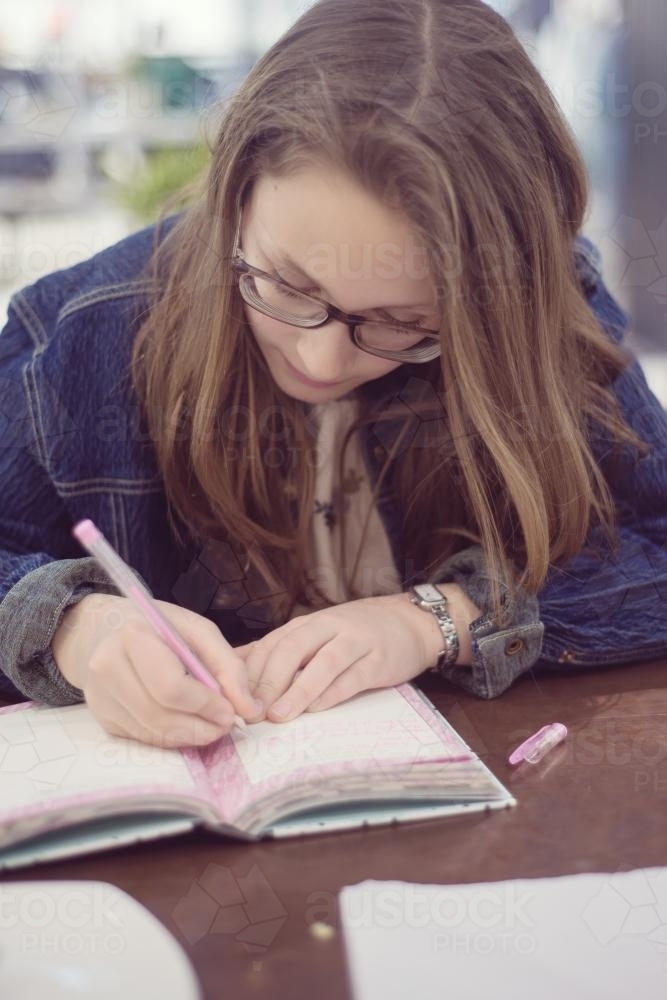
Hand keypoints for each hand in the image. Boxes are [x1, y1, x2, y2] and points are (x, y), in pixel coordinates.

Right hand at [52, 593, 262, 747]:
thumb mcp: (198, 631)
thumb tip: (249, 709)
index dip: (205, 704)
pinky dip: (171, 737)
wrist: (105, 630)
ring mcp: (100, 696)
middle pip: (160, 715)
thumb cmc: (159, 628)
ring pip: (152, 732)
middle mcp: (107, 668)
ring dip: (189, 736)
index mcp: (133, 636)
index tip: (231, 711)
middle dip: (200, 726)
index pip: (171, 687)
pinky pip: (143, 738)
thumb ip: (228, 666)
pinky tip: (187, 725)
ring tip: (211, 726)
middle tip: (225, 725)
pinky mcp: (102, 717)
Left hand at [234, 593, 439, 722]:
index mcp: (307, 624)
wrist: (409, 622)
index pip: (271, 643)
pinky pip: (353, 676)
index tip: (231, 700)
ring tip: (278, 716)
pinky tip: (316, 709)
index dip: (249, 671)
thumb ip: (279, 652)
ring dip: (298, 690)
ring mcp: (356, 641)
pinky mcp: (379, 660)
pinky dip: (333, 693)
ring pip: (323, 662)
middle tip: (250, 711)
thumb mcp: (315, 636)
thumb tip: (232, 670)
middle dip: (268, 681)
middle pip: (292, 648)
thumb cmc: (354, 634)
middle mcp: (328, 627)